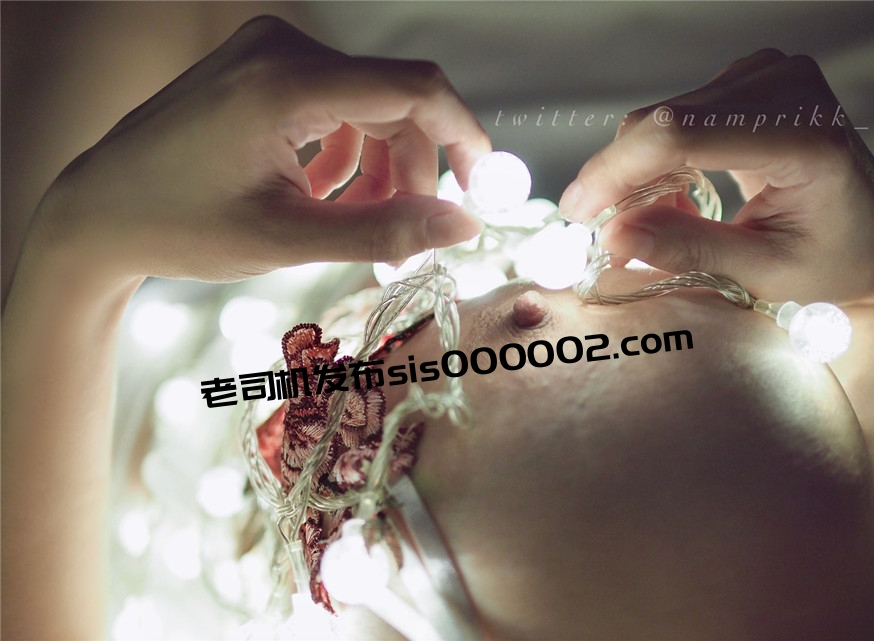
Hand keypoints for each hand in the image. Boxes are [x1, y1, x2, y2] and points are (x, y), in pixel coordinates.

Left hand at [31, 16, 490, 282]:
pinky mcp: (261, 66)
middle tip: (406, 235)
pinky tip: (323, 192)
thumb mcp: (287, 240)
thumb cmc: (178, 225)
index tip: (483, 187)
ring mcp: (268, 52)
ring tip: (357, 222)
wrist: (97, 212)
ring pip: (369, 103)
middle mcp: (280, 50)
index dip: (463, 137)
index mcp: (285, 83)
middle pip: (395, 100)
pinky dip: (346, 150)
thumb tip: (460, 227)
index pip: (414, 88)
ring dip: (380, 166)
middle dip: (414, 170)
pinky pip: (336, 101)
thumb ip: (382, 232)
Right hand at [560, 49, 873, 304]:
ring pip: (660, 117)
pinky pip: (673, 116)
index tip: (579, 212)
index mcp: (804, 135)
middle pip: (664, 120)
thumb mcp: (763, 271)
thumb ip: (688, 249)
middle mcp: (786, 89)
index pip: (682, 134)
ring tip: (647, 220)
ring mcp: (767, 77)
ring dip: (635, 172)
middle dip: (617, 177)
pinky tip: (671, 194)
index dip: (618, 172)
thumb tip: (615, 236)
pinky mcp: (747, 82)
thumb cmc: (834, 258)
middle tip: (600, 228)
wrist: (873, 235)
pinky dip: (655, 160)